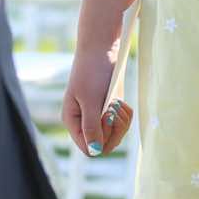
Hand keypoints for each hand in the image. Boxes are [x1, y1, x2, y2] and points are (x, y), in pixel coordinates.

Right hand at [60, 43, 123, 158]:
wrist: (102, 48)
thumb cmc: (92, 71)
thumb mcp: (90, 99)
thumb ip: (92, 125)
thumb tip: (95, 151)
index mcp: (73, 121)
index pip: (88, 149)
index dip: (101, 141)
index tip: (106, 119)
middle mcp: (85, 122)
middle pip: (104, 144)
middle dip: (114, 129)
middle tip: (114, 108)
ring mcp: (99, 115)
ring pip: (115, 135)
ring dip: (121, 121)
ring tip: (116, 102)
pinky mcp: (111, 108)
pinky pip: (122, 123)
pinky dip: (125, 114)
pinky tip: (121, 101)